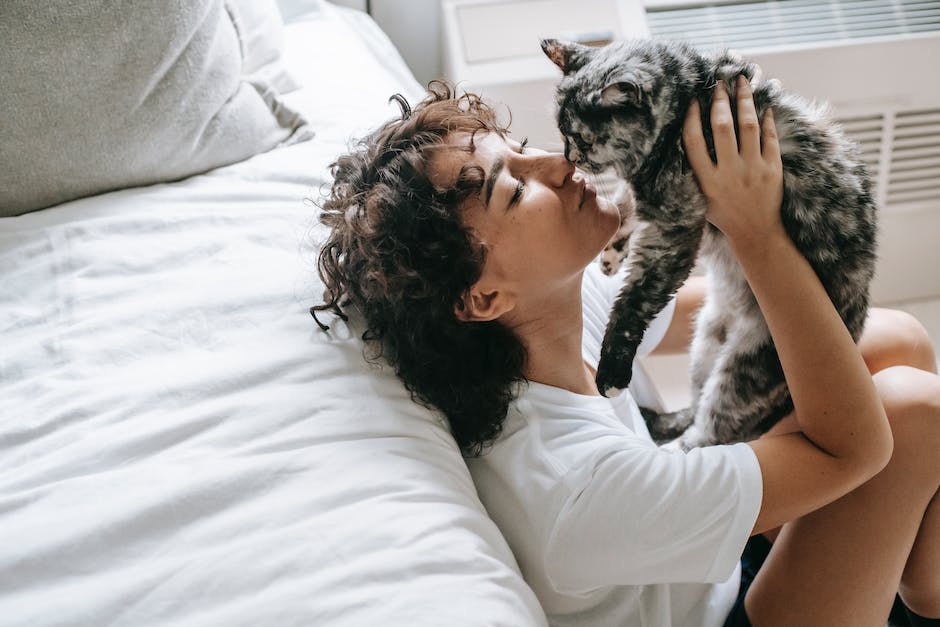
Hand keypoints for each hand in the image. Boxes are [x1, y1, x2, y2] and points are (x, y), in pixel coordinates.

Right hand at [682, 75, 783, 250]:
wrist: (756, 233)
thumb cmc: (725, 215)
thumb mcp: (701, 198)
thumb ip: (697, 172)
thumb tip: (691, 138)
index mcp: (707, 181)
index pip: (694, 141)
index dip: (692, 117)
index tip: (693, 99)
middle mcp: (729, 173)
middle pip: (721, 127)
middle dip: (720, 100)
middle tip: (720, 83)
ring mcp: (753, 169)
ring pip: (748, 126)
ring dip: (745, 101)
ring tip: (743, 83)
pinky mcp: (773, 169)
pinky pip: (770, 138)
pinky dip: (767, 120)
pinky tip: (765, 106)